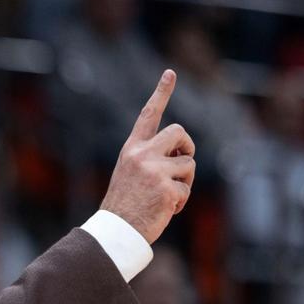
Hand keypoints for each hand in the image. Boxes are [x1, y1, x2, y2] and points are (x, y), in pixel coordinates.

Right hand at [99, 69, 196, 243]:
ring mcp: (154, 170)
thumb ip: (151, 159)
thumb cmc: (124, 205)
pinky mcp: (166, 187)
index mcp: (131, 149)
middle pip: (180, 132)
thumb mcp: (131, 175)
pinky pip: (187, 189)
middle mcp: (142, 154)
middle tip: (181, 164)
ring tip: (166, 197)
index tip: (170, 73)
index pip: (148, 115)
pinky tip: (165, 209)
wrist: (115, 230)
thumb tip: (183, 155)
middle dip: (187, 147)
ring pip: (188, 164)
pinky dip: (181, 202)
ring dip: (184, 182)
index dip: (161, 92)